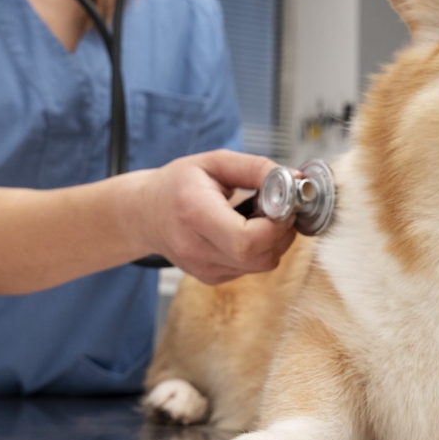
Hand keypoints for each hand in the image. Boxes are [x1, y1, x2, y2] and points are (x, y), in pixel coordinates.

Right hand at [132, 150, 297, 283]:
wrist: (145, 214)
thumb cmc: (177, 184)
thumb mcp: (214, 162)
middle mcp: (197, 248)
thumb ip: (255, 168)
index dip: (276, 225)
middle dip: (282, 232)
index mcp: (194, 213)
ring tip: (259, 215)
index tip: (283, 203)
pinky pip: (251, 268)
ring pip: (262, 265)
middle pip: (260, 257)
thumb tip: (293, 178)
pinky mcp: (211, 277)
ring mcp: (203, 268)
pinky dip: (260, 249)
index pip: (246, 240)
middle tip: (279, 208)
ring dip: (274, 240)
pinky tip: (245, 229)